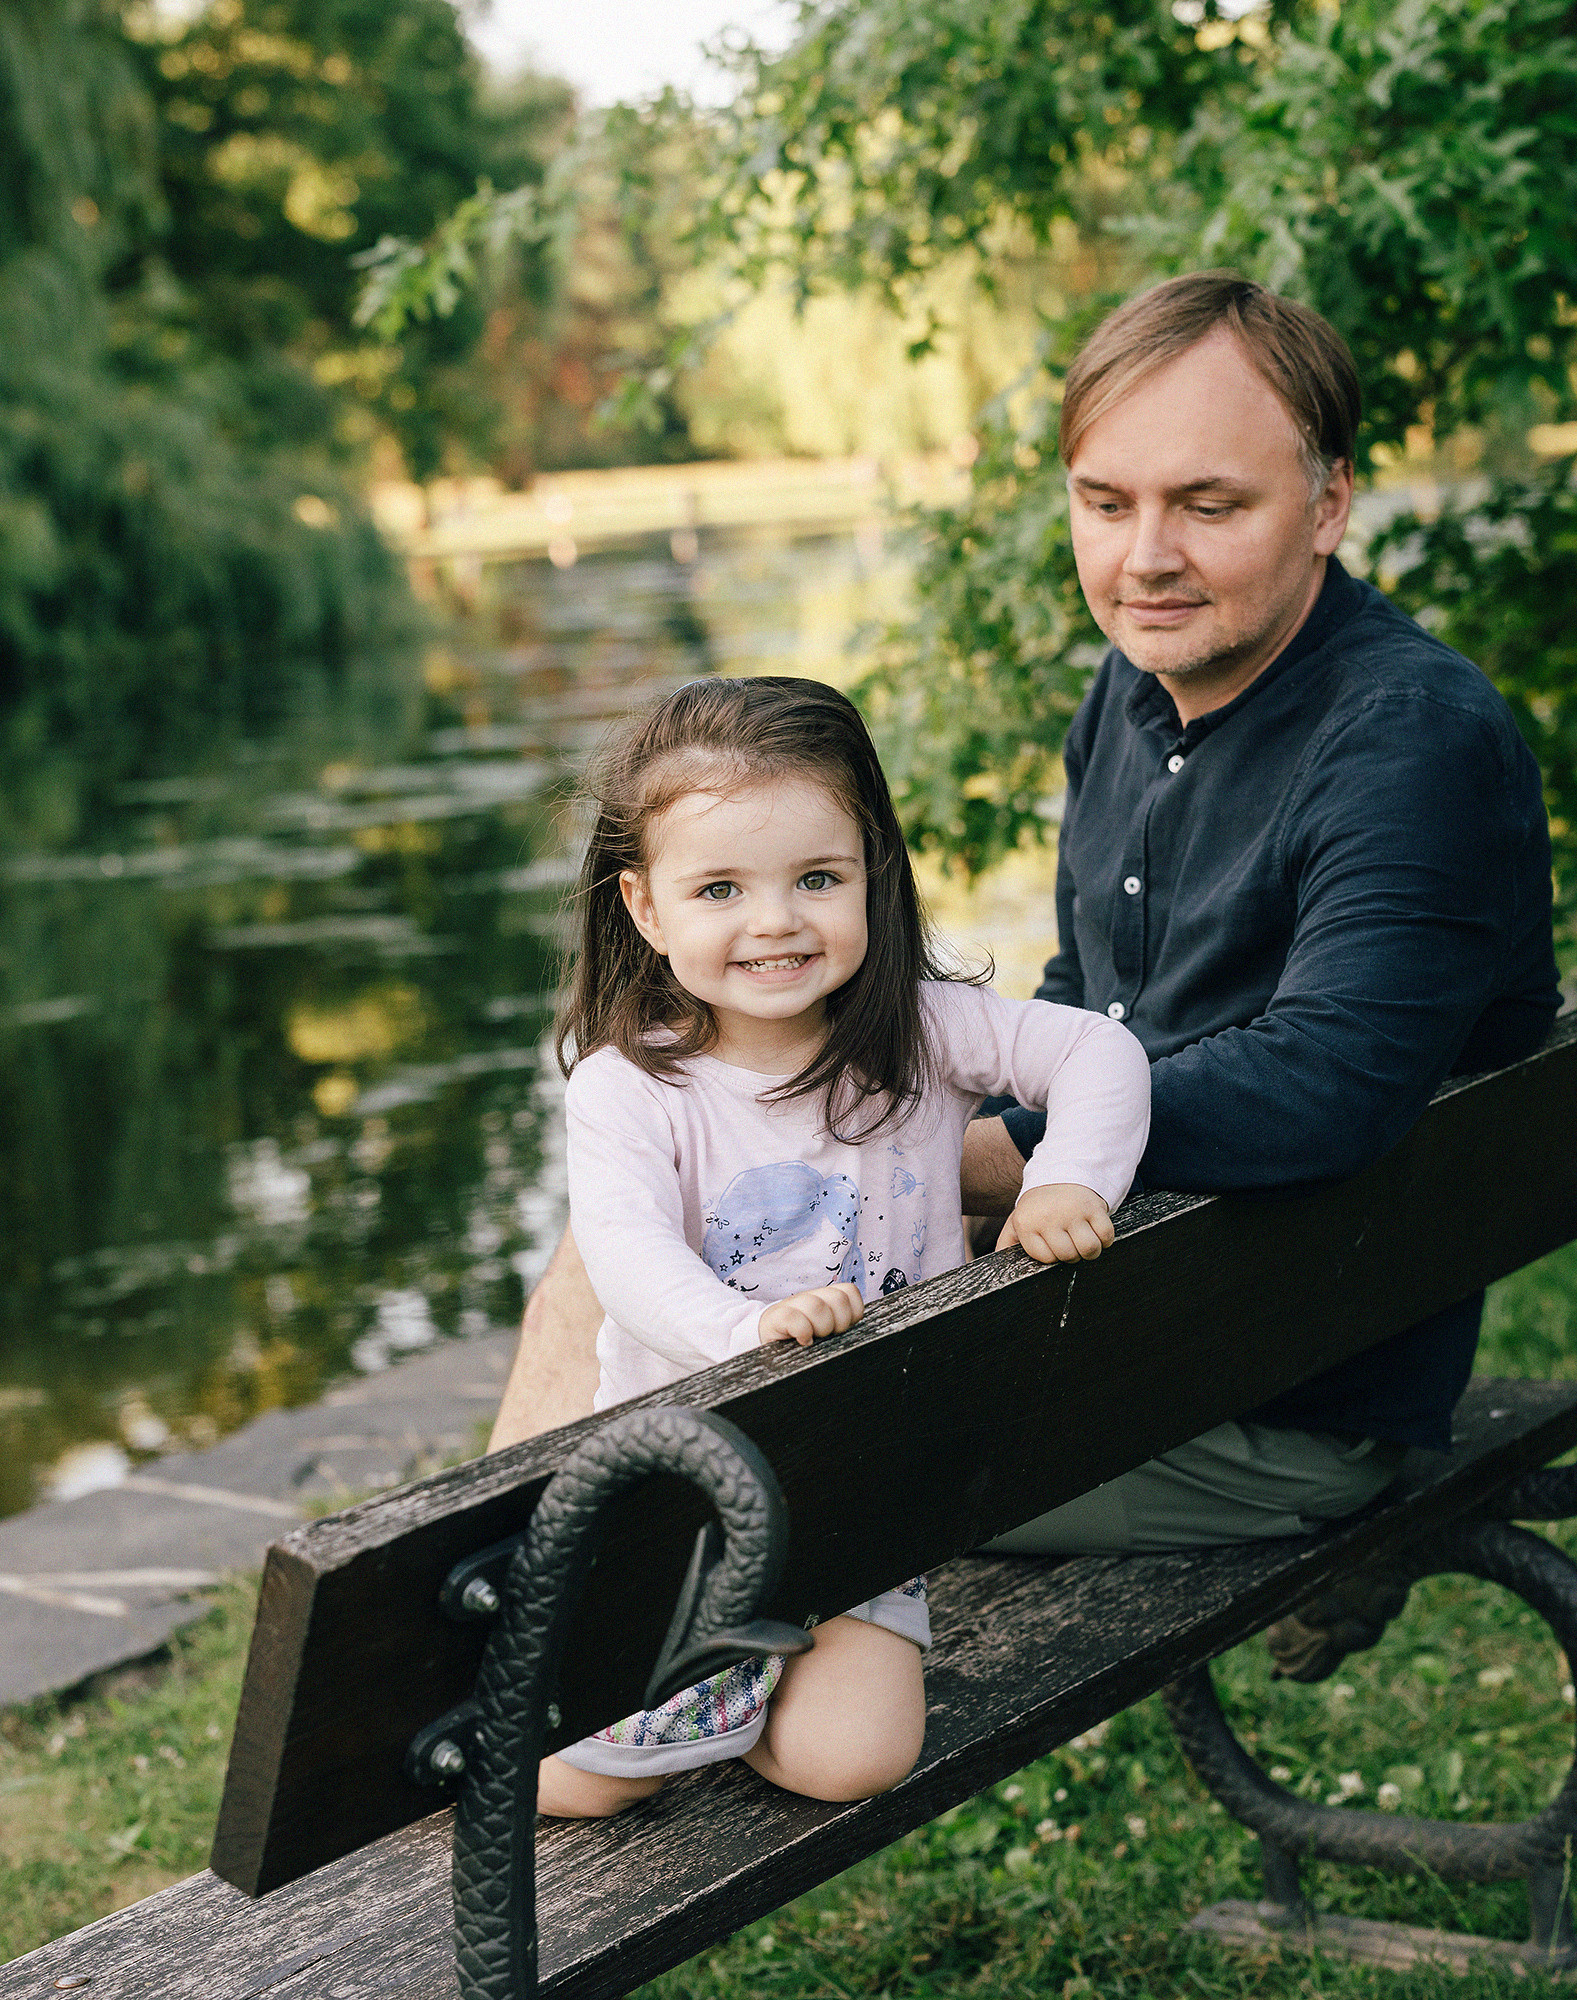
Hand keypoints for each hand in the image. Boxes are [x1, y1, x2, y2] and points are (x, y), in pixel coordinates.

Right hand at [759, 1282, 863, 1347]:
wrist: (765, 1340)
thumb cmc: (800, 1339)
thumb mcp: (823, 1331)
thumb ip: (840, 1326)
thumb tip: (861, 1336)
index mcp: (825, 1298)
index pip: (849, 1292)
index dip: (853, 1312)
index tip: (843, 1329)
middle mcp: (810, 1297)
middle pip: (837, 1298)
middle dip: (839, 1322)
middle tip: (829, 1335)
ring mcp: (792, 1305)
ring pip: (816, 1306)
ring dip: (820, 1327)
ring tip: (814, 1339)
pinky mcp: (776, 1317)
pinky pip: (794, 1318)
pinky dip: (802, 1331)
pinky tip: (802, 1341)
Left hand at [997, 1183, 1113, 1263]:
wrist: (1062, 1172)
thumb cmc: (1040, 1205)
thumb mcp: (1017, 1219)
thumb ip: (1006, 1242)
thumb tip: (997, 1262)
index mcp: (1027, 1223)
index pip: (1046, 1258)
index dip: (1053, 1256)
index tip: (1054, 1244)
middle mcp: (1048, 1217)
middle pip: (1068, 1256)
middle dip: (1073, 1254)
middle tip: (1071, 1240)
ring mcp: (1072, 1211)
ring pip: (1089, 1249)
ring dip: (1091, 1249)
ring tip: (1084, 1239)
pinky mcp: (1093, 1207)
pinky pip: (1106, 1236)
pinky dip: (1105, 1238)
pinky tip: (1096, 1230)